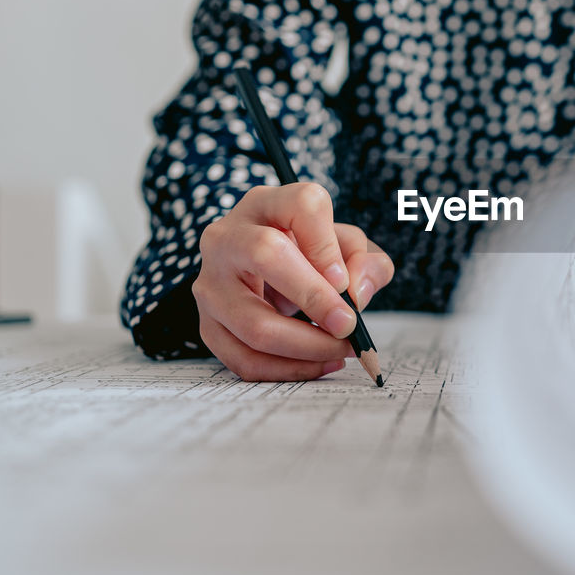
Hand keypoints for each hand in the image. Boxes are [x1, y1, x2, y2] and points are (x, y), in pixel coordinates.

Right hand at [193, 183, 393, 381]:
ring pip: (253, 322)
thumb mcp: (346, 248)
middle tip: (347, 324)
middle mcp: (228, 237)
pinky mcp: (207, 324)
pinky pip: (244, 358)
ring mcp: (210, 282)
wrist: (267, 277)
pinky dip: (288, 369)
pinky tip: (318, 363)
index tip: (344, 280)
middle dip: (313, 297)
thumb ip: (367, 262)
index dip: (326, 244)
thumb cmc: (311, 256)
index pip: (299, 205)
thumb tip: (356, 295)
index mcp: (266, 204)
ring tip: (340, 350)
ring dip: (307, 347)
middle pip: (265, 253)